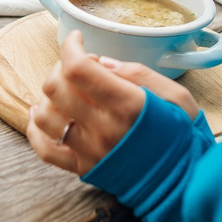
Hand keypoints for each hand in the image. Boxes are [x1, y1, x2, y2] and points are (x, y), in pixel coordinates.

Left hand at [27, 30, 198, 174]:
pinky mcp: (84, 168)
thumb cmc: (184, 135)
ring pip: (46, 115)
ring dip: (50, 94)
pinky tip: (43, 112)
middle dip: (61, 65)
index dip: (71, 47)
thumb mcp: (177, 95)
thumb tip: (103, 63)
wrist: (184, 182)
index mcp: (128, 105)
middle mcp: (104, 129)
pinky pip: (45, 150)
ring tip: (66, 87)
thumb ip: (139, 74)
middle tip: (80, 65)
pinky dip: (36, 127)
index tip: (77, 38)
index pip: (79, 69)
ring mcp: (90, 151)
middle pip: (56, 87)